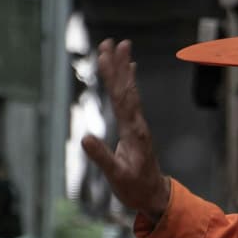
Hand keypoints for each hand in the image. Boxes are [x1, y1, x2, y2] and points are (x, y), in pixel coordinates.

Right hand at [82, 40, 171, 219]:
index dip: (112, 76)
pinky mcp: (135, 128)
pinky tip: (129, 70)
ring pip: (129, 91)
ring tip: (119, 47)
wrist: (154, 196)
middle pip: (126, 89)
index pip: (120, 98)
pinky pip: (131, 100)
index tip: (105, 55)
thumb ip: (102, 158)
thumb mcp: (116, 176)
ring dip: (123, 69)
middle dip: (117, 65)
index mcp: (132, 131)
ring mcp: (137, 124)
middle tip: (111, 41)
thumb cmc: (135, 188)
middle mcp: (137, 123)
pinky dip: (128, 82)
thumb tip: (84, 138)